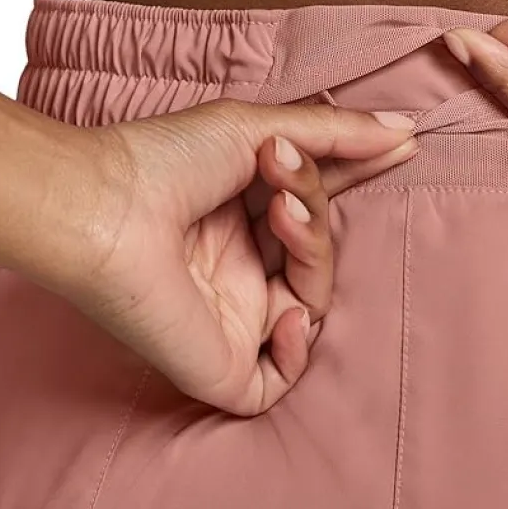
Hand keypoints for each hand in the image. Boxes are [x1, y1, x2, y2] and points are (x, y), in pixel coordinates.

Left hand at [0, 98, 416, 415]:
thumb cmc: (162, 161)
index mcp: (242, 220)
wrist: (102, 206)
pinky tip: (285, 312)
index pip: (315, 209)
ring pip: (310, 305)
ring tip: (280, 211)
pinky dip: (296, 349)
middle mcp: (239, 270)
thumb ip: (335, 135)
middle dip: (318, 208)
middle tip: (284, 169)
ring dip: (312, 251)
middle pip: (319, 256)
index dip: (353, 181)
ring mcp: (231, 320)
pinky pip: (280, 379)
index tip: (401, 148)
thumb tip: (405, 133)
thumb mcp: (259, 129)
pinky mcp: (219, 366)